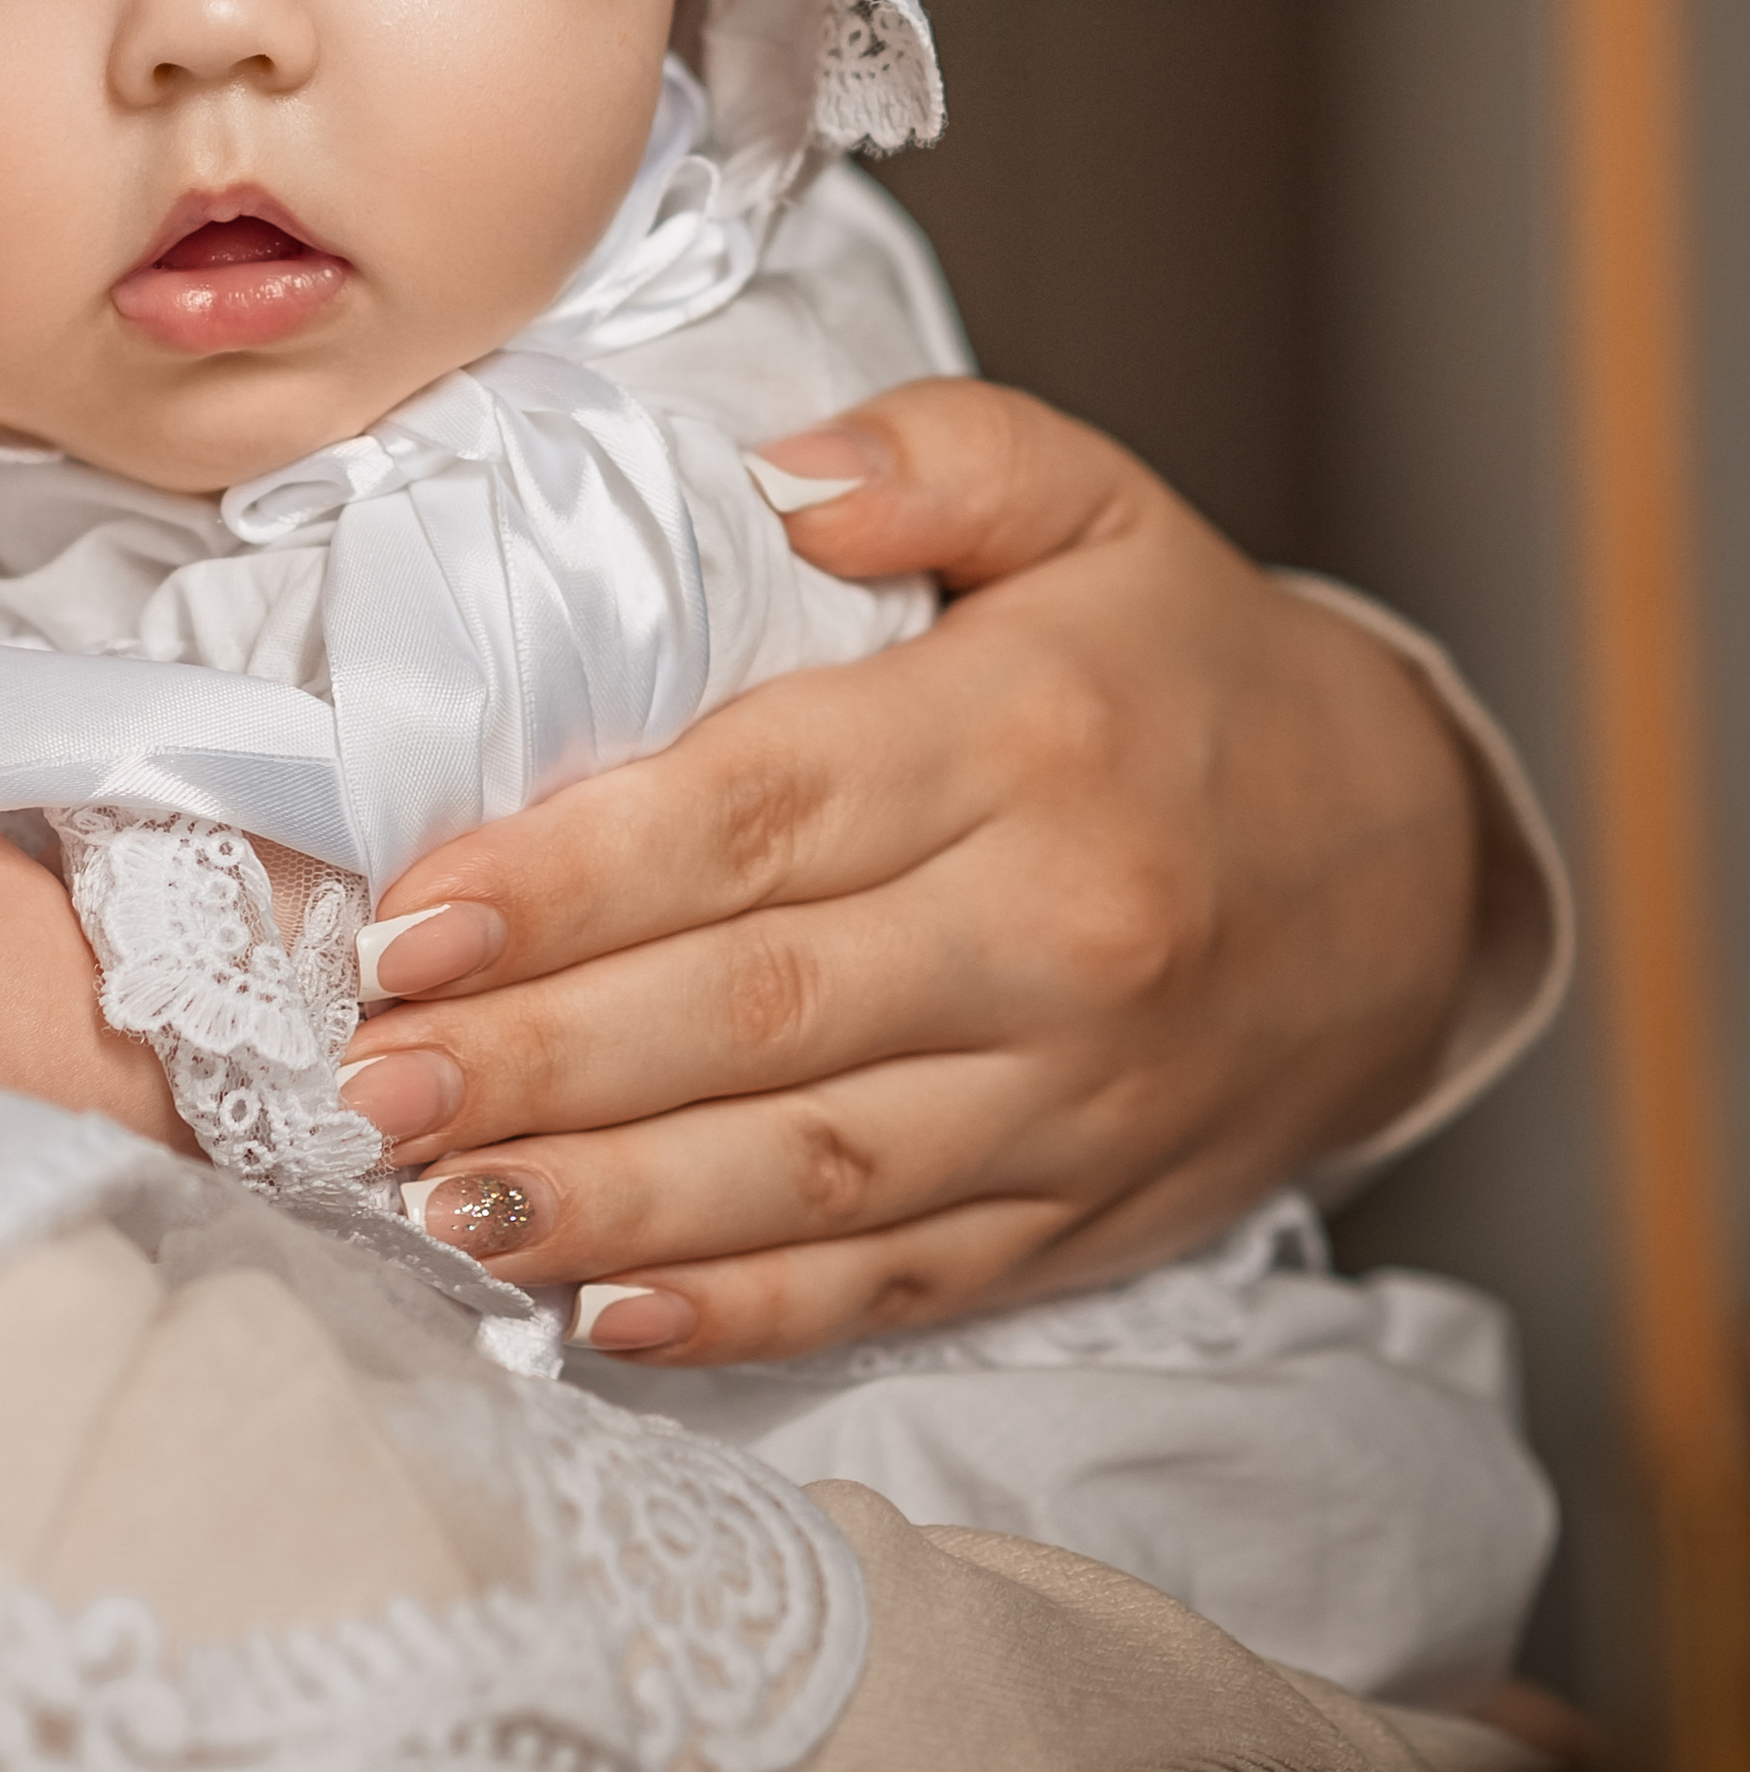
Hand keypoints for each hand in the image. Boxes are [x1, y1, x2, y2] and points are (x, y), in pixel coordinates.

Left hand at [336, 378, 1479, 1362]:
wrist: (1408, 865)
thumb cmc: (1190, 665)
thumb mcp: (1094, 500)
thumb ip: (938, 456)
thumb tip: (785, 478)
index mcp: (1031, 738)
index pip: (762, 812)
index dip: (573, 875)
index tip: (412, 915)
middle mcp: (1056, 931)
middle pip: (754, 1009)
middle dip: (538, 1056)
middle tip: (363, 1080)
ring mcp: (1071, 1097)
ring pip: (805, 1170)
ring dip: (603, 1199)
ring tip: (432, 1198)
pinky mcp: (1082, 1213)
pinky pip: (894, 1283)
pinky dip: (745, 1314)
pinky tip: (602, 1311)